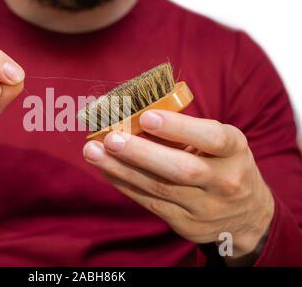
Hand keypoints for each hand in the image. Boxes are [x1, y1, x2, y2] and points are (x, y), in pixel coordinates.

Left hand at [83, 110, 274, 263]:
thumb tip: (136, 115)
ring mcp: (205, 207)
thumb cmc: (224, 166)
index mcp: (235, 151)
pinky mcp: (187, 224)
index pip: (211, 139)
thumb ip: (187, 131)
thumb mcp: (221, 144)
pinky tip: (107, 170)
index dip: (179, 127)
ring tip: (93, 152)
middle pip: (181, 169)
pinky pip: (150, 203)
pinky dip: (125, 184)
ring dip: (121, 169)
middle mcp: (224, 181)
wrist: (246, 216)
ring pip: (158, 188)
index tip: (146, 115)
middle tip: (110, 138)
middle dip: (141, 153)